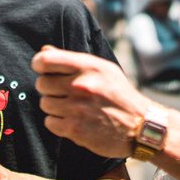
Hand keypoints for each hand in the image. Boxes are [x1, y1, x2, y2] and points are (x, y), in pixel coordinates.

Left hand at [32, 46, 148, 157]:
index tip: (43, 69)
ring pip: (45, 103)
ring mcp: (77, 108)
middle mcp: (81, 85)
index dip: (39, 64)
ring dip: (54, 106)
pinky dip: (58, 123)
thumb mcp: (102, 70)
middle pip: (41, 83)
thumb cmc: (119, 94)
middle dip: (49, 88)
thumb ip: (73, 61)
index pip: (46, 59)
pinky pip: (49, 122)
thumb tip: (44, 50)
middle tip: (64, 93)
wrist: (140, 125)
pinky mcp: (75, 129)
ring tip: (72, 108)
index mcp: (88, 67)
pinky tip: (73, 120)